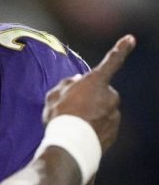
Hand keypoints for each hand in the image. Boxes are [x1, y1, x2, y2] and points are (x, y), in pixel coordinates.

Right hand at [43, 34, 135, 151]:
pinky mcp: (115, 131)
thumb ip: (66, 84)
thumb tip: (76, 81)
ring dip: (92, 113)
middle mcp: (110, 95)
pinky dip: (95, 127)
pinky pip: (105, 125)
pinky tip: (81, 133)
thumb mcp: (54, 95)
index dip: (121, 49)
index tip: (131, 38)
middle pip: (102, 91)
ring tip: (74, 124)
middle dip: (91, 96)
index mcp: (96, 82)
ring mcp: (114, 114)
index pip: (111, 62)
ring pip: (104, 109)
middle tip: (72, 107)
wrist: (70, 146)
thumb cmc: (60, 117)